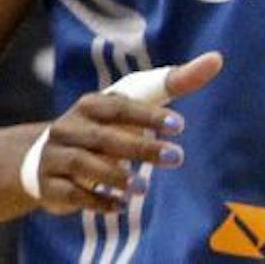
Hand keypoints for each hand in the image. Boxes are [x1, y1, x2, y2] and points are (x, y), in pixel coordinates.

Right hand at [30, 53, 220, 215]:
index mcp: (91, 104)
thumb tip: (217, 59)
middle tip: (176, 158)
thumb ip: (175, 83)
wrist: (47, 157)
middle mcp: (69, 127)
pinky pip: (71, 194)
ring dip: (115, 176)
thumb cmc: (107, 124)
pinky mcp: (49, 186)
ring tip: (144, 187)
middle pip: (104, 137)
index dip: (149, 116)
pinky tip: (121, 205)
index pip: (121, 107)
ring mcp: (55, 157)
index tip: (181, 126)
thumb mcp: (136, 101)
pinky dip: (96, 200)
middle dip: (140, 149)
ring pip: (83, 165)